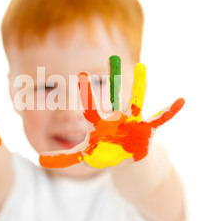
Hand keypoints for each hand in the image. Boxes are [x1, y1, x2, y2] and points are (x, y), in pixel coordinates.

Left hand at [39, 56, 183, 168]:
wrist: (126, 155)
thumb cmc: (103, 151)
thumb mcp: (84, 156)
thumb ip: (64, 158)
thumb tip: (40, 160)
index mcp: (101, 124)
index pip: (92, 109)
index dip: (87, 94)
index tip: (80, 75)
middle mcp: (116, 118)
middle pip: (114, 99)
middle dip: (114, 82)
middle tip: (112, 59)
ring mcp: (132, 122)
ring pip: (137, 101)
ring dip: (140, 86)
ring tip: (142, 68)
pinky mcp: (146, 129)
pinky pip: (160, 119)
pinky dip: (169, 111)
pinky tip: (180, 101)